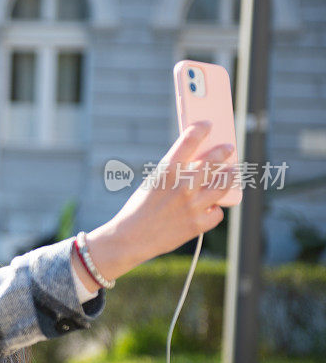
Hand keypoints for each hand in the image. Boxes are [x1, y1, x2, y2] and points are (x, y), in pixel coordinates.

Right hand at [85, 121, 236, 280]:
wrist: (131, 238)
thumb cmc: (139, 208)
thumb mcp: (152, 183)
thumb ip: (174, 173)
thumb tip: (199, 164)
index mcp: (166, 172)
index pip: (188, 141)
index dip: (200, 129)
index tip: (207, 124)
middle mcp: (182, 186)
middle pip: (213, 161)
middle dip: (223, 152)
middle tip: (228, 148)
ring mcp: (193, 205)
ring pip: (223, 185)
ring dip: (229, 176)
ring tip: (232, 172)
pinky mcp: (198, 224)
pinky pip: (216, 211)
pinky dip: (214, 209)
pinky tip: (209, 207)